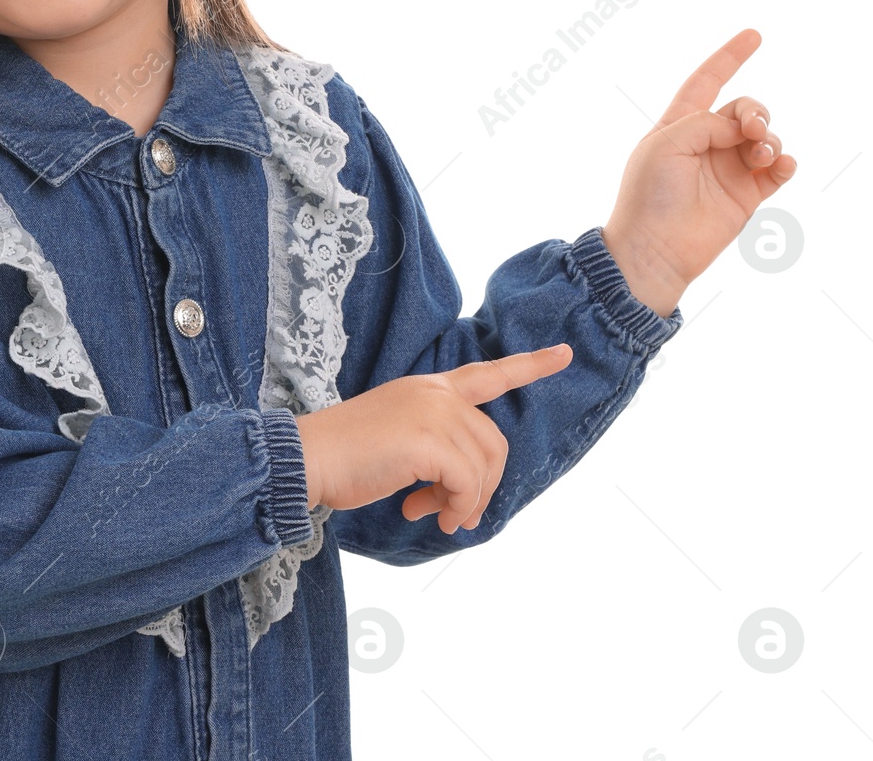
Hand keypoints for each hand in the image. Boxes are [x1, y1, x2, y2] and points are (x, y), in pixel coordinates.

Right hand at [293, 345, 573, 532]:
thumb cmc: (348, 455)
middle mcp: (436, 393)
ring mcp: (433, 413)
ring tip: (439, 516)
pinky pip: (467, 483)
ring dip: (467, 502)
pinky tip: (428, 515)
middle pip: (494, 443)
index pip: (488, 373)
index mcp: (429, 387)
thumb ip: (436, 450)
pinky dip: (456, 507)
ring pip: (483, 466)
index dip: (530, 365)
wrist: (308, 457)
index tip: (564, 354)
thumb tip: (464, 495)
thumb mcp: (400, 441)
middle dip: (483, 486)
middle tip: (452, 513)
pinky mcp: (428, 439)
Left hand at [604, 28, 796, 310]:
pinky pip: (778, 169)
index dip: (728, 57)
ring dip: (769, 137)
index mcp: (679, 125)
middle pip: (744, 109)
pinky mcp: (748, 195)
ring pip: (764, 136)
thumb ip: (707, 122)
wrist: (656, 249)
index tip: (755, 34)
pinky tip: (781, 165)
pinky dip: (785, 161)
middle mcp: (706, 143)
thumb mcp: (667, 143)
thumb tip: (741, 129)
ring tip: (760, 154)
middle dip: (755, 111)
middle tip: (751, 129)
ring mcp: (728, 169)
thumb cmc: (649, 194)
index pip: (706, 82)